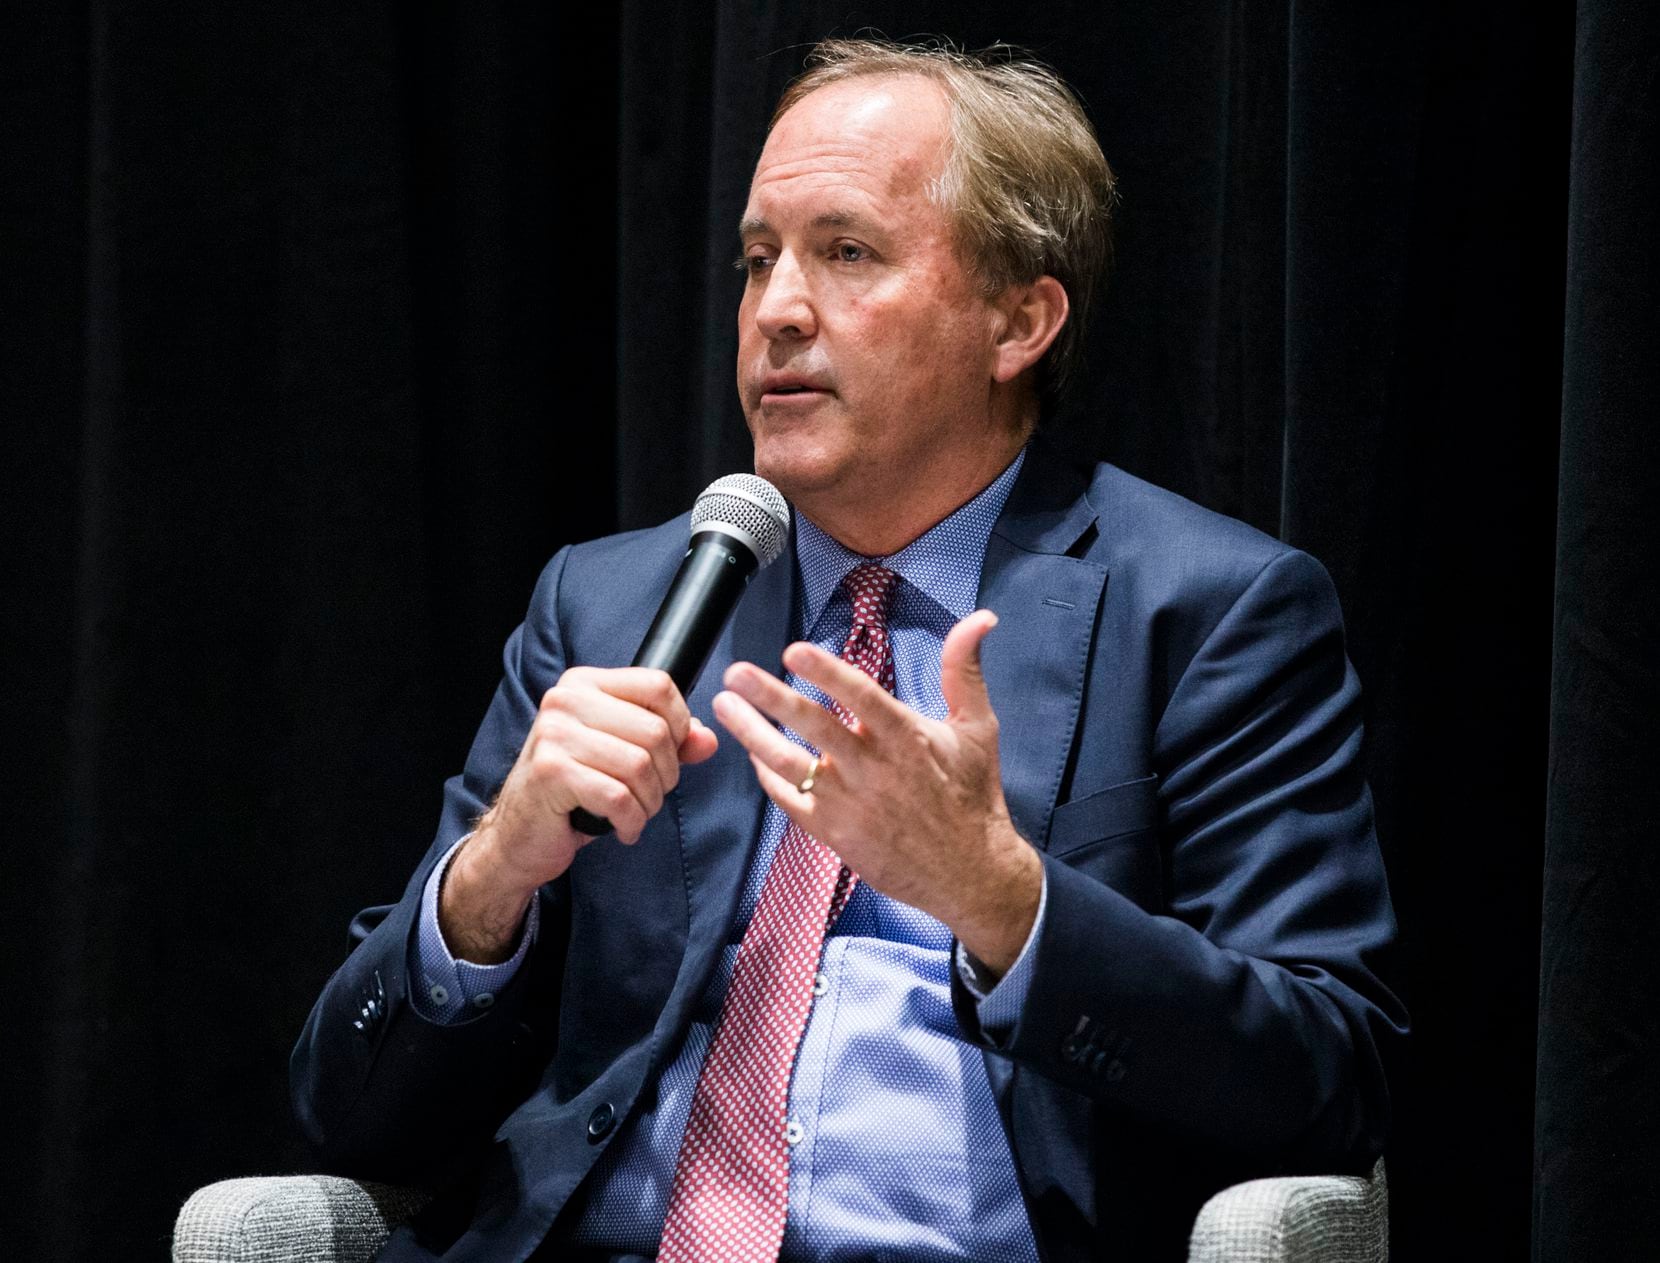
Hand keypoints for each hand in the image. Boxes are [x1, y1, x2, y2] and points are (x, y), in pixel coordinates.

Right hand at [441, 667, 718, 961]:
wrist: (520, 835)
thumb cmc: (575, 791)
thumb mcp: (624, 757)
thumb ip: (670, 743)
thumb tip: (708, 740)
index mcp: (585, 684)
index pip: (658, 685)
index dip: (680, 725)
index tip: (668, 755)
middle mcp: (565, 700)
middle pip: (656, 731)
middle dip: (666, 775)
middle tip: (650, 795)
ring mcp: (554, 734)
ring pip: (640, 765)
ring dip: (649, 802)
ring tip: (635, 813)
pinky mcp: (550, 772)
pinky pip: (618, 796)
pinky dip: (631, 821)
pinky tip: (623, 828)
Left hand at [712, 610, 1041, 974]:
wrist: (969, 872)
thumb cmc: (972, 793)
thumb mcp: (977, 727)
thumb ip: (964, 670)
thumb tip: (981, 619)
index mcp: (908, 738)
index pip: (862, 697)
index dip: (827, 672)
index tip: (794, 651)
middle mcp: (875, 770)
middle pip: (815, 727)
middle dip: (771, 697)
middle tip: (736, 673)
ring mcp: (851, 804)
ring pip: (791, 765)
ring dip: (753, 734)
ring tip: (723, 706)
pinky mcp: (835, 834)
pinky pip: (791, 801)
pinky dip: (768, 776)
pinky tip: (752, 752)